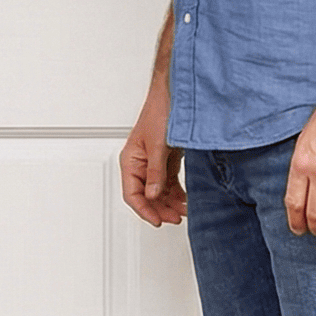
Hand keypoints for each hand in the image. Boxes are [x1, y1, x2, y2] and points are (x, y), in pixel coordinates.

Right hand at [119, 80, 186, 226]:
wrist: (175, 94)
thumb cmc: (160, 111)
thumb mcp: (158, 145)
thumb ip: (155, 172)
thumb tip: (152, 195)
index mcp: (130, 160)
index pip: (132, 194)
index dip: (144, 210)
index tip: (158, 220)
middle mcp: (140, 164)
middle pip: (146, 196)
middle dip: (160, 209)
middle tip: (175, 219)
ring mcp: (153, 162)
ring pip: (158, 191)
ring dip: (170, 203)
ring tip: (183, 211)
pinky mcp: (166, 159)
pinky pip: (169, 182)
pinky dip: (177, 193)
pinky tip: (185, 200)